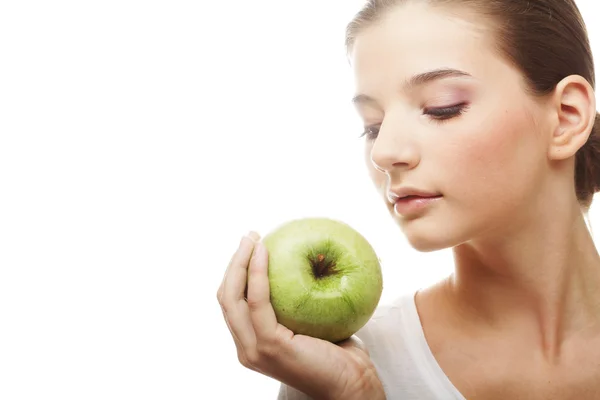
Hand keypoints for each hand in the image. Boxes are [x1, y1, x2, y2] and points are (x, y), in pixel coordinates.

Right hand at [217, 232, 384, 399]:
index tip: (250, 246)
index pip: (233, 303)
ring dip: (241, 262)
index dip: (236, 273)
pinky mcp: (268, 346)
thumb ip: (297, 302)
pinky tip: (265, 252)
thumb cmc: (339, 354)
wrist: (352, 385)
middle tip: (250, 236)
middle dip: (233, 262)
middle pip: (226, 297)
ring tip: (253, 238)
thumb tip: (304, 262)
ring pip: (233, 297)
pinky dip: (257, 273)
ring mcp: (254, 350)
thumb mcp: (311, 322)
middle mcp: (246, 348)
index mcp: (252, 343)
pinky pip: (257, 301)